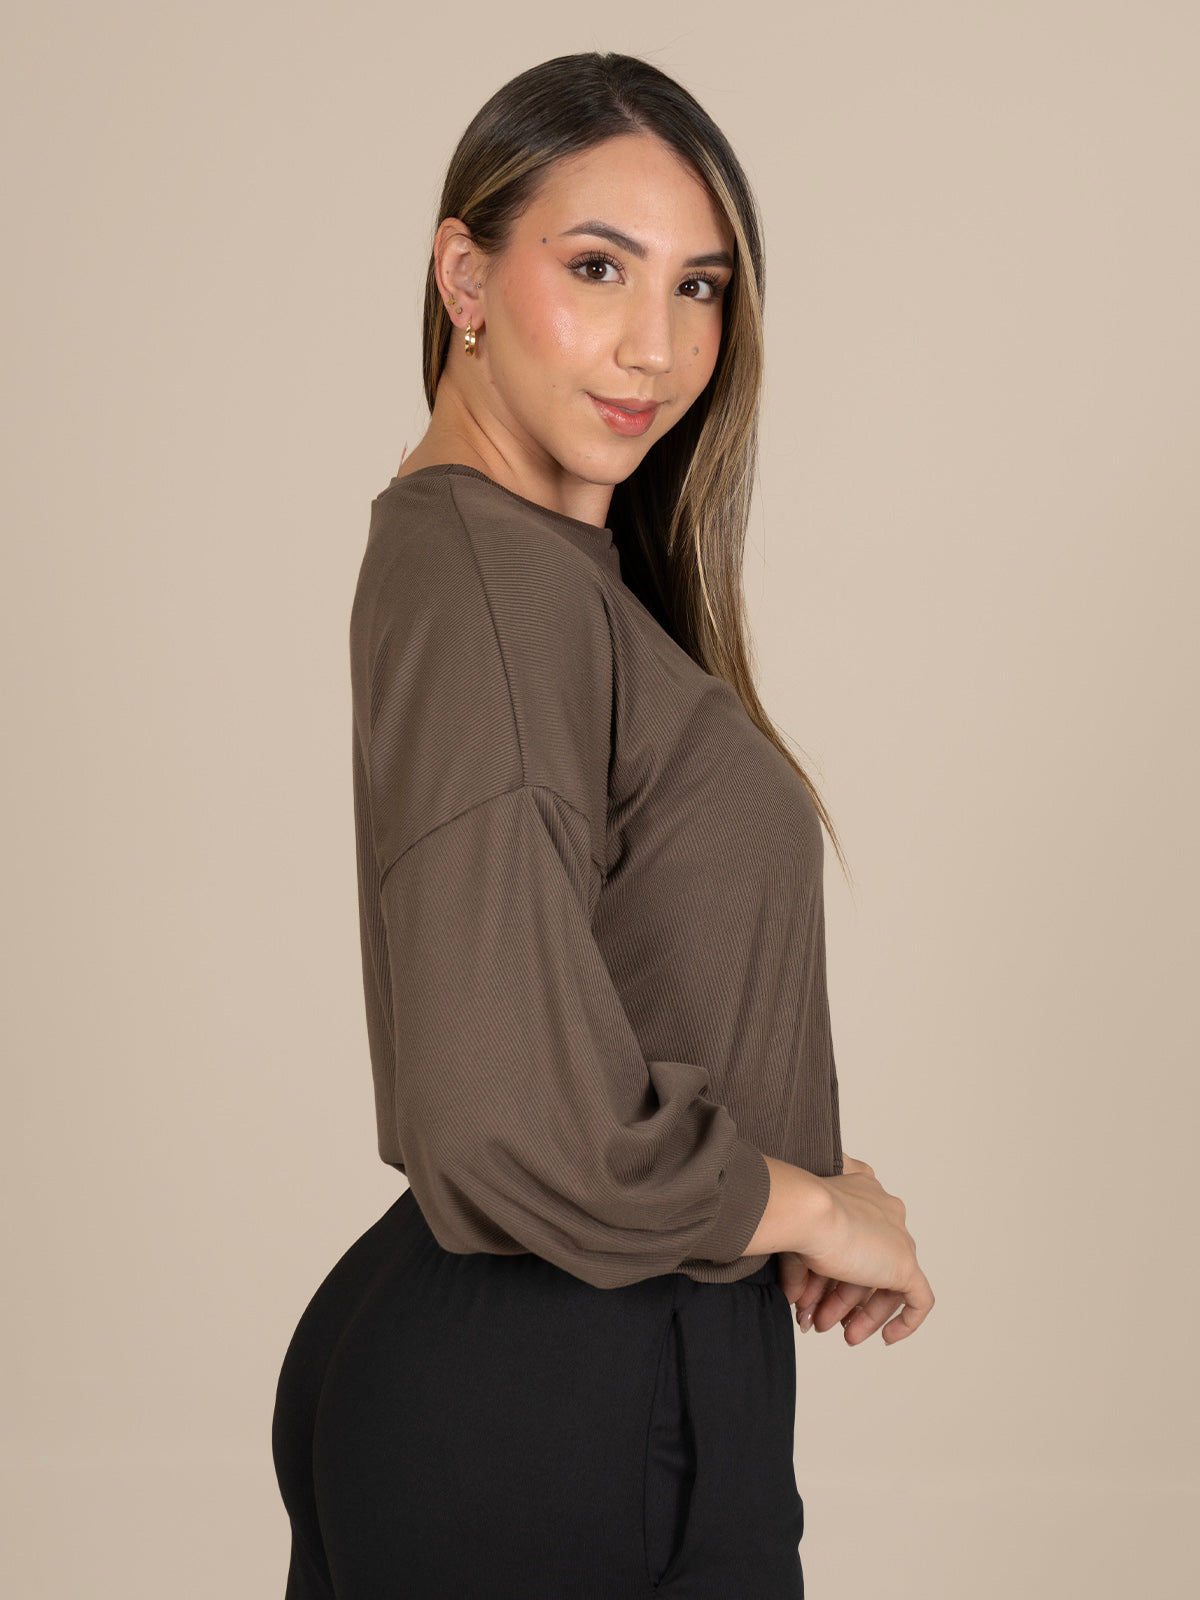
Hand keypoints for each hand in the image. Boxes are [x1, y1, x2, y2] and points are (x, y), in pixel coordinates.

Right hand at [777, 1153, 933, 1345]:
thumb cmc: (797, 1217)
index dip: (834, 1277)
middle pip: (867, 1266)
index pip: (855, 1244)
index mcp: (862, 1194)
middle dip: (843, 1299)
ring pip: (884, 1284)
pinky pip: (919, 1299)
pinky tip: (887, 1337)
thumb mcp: (798, 1244)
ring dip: (859, 1313)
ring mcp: (899, 1238)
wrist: (806, 1211)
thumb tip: (795, 1296)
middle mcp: (885, 1212)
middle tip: (824, 1321)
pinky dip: (906, 1320)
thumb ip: (802, 1269)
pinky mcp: (906, 1264)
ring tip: (838, 1331)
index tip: (815, 1300)